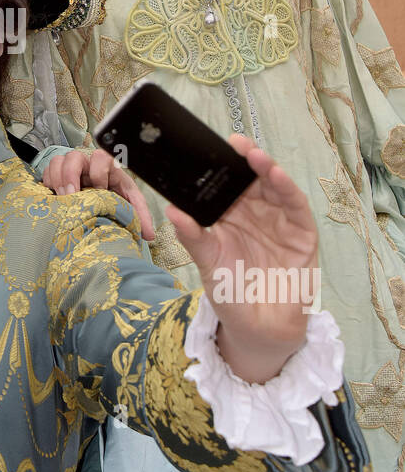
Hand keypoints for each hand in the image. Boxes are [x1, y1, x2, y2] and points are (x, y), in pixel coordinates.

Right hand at [42, 148, 154, 239]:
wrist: (101, 200)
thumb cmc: (116, 199)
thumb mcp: (129, 205)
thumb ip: (140, 216)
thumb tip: (149, 235)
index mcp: (106, 166)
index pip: (101, 157)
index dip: (98, 173)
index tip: (100, 191)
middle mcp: (87, 163)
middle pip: (74, 156)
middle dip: (70, 176)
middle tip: (71, 196)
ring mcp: (71, 167)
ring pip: (58, 161)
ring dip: (57, 180)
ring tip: (62, 199)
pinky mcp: (58, 174)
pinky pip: (47, 171)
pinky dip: (48, 183)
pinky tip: (54, 197)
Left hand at [166, 135, 317, 383]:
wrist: (259, 329)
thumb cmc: (231, 293)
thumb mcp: (207, 263)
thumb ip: (192, 236)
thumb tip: (170, 210)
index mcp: (229, 215)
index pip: (225, 183)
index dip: (220, 165)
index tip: (209, 147)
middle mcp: (255, 212)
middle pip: (251, 178)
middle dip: (244, 159)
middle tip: (235, 143)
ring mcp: (279, 220)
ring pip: (274, 186)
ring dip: (266, 169)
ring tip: (254, 156)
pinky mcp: (301, 233)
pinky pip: (295, 206)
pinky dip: (287, 189)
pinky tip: (277, 176)